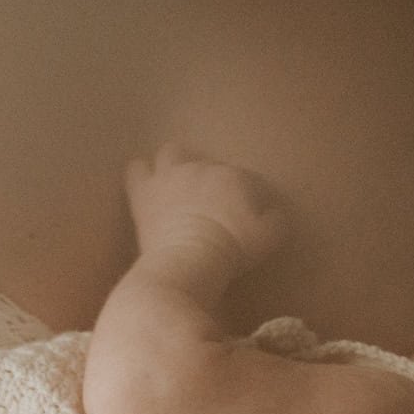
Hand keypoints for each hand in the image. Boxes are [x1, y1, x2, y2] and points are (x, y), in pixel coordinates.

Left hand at [125, 143, 290, 270]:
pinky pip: (136, 170)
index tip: (246, 214)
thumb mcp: (270, 238)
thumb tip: (274, 212)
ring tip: (175, 181)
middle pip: (208, 165)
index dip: (247, 196)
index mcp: (234, 176)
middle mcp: (201, 168)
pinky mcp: (144, 192)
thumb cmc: (232, 249)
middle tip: (209, 203)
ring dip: (174, 164)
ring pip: (171, 153)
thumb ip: (277, 219)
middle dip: (210, 179)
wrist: (189, 259)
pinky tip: (144, 184)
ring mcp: (170, 176)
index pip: (246, 179)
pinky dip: (141, 175)